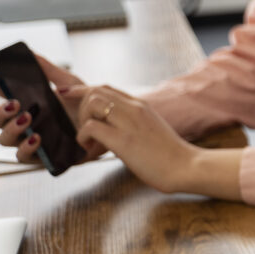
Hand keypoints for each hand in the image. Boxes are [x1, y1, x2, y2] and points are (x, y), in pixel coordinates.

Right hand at [0, 55, 106, 164]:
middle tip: (15, 104)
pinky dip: (26, 148)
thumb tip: (31, 53)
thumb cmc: (85, 104)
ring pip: (5, 140)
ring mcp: (30, 140)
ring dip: (11, 129)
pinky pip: (23, 158)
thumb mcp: (68, 83)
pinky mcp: (42, 156)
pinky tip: (36, 137)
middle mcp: (24, 124)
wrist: (106, 123)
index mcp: (28, 104)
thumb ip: (48, 70)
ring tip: (27, 119)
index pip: (4, 96)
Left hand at [65, 84, 198, 193]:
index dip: (82, 90)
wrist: (186, 166)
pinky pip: (91, 127)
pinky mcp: (124, 140)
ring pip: (91, 104)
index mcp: (141, 105)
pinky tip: (90, 150)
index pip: (106, 87)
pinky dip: (83, 137)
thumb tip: (116, 126)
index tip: (68, 96)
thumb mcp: (151, 129)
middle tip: (85, 130)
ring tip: (89, 140)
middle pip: (95, 91)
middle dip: (79, 108)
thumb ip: (134, 122)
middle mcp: (135, 108)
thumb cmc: (169, 154)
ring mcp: (129, 123)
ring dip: (81, 122)